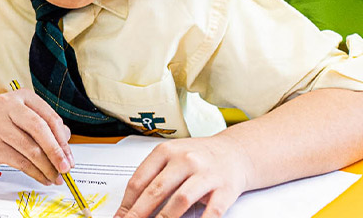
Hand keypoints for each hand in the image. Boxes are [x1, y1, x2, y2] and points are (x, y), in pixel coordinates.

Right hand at [0, 89, 72, 184]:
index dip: (62, 139)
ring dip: (47, 167)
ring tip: (55, 177)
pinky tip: (42, 178)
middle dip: (56, 152)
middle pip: (40, 129)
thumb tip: (65, 147)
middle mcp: (8, 106)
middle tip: (66, 167)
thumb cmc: (3, 128)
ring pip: (30, 149)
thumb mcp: (26, 121)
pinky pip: (20, 162)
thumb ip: (47, 128)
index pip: (49, 117)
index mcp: (22, 96)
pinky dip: (35, 173)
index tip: (70, 156)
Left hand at [115, 135, 251, 217]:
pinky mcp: (225, 189)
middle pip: (156, 190)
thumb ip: (153, 177)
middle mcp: (186, 160)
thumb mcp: (172, 157)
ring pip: (181, 200)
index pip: (140, 180)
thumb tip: (129, 207)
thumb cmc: (199, 157)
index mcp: (167, 151)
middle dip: (139, 213)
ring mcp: (206, 174)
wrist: (235, 152)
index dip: (127, 203)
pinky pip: (212, 211)